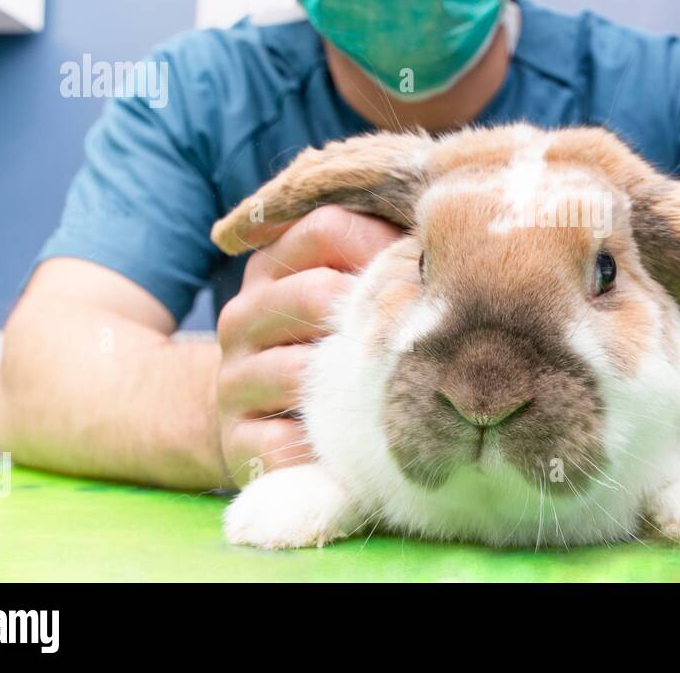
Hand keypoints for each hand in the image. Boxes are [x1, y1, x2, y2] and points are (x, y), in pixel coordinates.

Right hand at [214, 206, 399, 486]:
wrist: (251, 424)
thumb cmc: (321, 348)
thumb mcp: (338, 293)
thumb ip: (379, 262)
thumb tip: (445, 242)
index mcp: (270, 267)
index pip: (326, 228)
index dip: (384, 246)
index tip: (425, 272)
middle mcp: (243, 317)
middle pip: (315, 294)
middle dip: (375, 314)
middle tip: (425, 335)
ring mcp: (234, 380)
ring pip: (300, 371)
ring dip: (356, 384)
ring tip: (401, 391)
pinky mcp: (236, 441)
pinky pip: (286, 440)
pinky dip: (329, 447)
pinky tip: (363, 450)